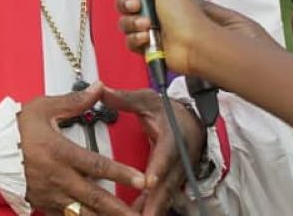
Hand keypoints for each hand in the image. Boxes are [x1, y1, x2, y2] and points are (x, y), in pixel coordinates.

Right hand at [18, 82, 147, 215]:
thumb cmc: (15, 129)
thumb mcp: (43, 108)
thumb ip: (75, 101)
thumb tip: (100, 87)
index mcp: (60, 152)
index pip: (97, 165)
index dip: (121, 173)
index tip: (142, 180)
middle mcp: (59, 178)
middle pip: (95, 197)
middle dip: (120, 208)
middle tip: (140, 215)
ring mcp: (52, 195)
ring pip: (84, 214)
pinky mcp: (45, 205)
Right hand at [102, 0, 227, 72]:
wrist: (192, 47)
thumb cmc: (187, 19)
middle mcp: (152, 10)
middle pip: (124, 3)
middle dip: (126, 4)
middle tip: (136, 5)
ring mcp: (149, 28)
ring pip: (125, 23)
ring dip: (133, 23)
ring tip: (147, 25)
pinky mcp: (146, 46)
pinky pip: (129, 41)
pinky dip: (136, 39)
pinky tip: (147, 38)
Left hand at [103, 88, 205, 215]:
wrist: (191, 122)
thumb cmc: (167, 111)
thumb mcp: (148, 100)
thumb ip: (125, 98)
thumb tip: (101, 89)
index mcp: (172, 137)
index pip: (165, 154)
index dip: (158, 169)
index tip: (149, 181)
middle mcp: (178, 159)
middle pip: (167, 183)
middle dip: (155, 201)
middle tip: (142, 215)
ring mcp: (177, 173)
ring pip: (166, 195)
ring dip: (153, 208)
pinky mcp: (173, 182)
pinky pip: (162, 198)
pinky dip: (151, 208)